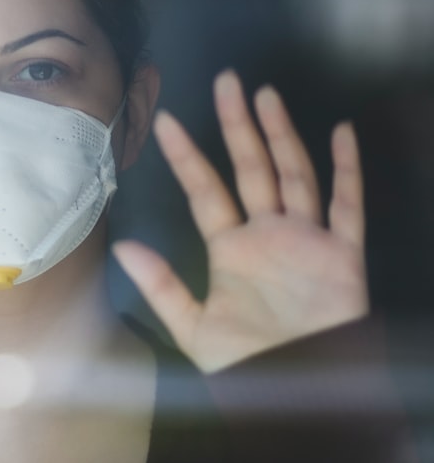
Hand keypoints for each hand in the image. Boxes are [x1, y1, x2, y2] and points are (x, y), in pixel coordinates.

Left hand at [114, 70, 368, 372]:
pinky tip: (339, 133)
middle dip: (237, 126)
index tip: (163, 121)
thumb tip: (124, 246)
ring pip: (294, 174)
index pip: (204, 190)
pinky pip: (347, 206)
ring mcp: (305, 239)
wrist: (297, 388)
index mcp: (230, 248)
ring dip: (281, 135)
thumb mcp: (193, 326)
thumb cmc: (246, 362)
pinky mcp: (342, 253)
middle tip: (226, 82)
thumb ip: (161, 285)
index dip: (185, 156)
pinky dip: (346, 171)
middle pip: (250, 168)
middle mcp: (267, 234)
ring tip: (266, 95)